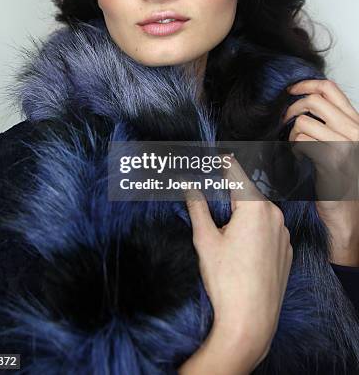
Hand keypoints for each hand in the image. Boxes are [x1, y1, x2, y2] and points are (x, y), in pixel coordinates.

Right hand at [182, 158, 292, 372]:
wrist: (250, 321)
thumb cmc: (226, 280)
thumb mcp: (205, 240)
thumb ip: (198, 208)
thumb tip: (188, 186)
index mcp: (255, 207)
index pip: (238, 174)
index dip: (226, 162)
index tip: (218, 153)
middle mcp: (275, 215)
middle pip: (249, 194)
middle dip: (230, 194)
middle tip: (211, 198)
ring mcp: (284, 234)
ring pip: (260, 212)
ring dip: (243, 213)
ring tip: (224, 230)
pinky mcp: (287, 251)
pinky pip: (269, 230)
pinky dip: (255, 229)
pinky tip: (241, 249)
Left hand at [283, 78, 358, 264]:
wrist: (348, 217)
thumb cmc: (342, 184)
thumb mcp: (341, 147)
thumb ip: (330, 124)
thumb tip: (302, 102)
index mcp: (357, 124)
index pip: (331, 88)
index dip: (306, 83)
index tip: (290, 90)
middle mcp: (355, 131)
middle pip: (314, 100)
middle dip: (292, 107)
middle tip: (283, 120)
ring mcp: (345, 145)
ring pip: (304, 121)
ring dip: (292, 133)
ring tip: (295, 147)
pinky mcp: (332, 160)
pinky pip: (302, 140)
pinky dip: (294, 147)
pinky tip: (299, 158)